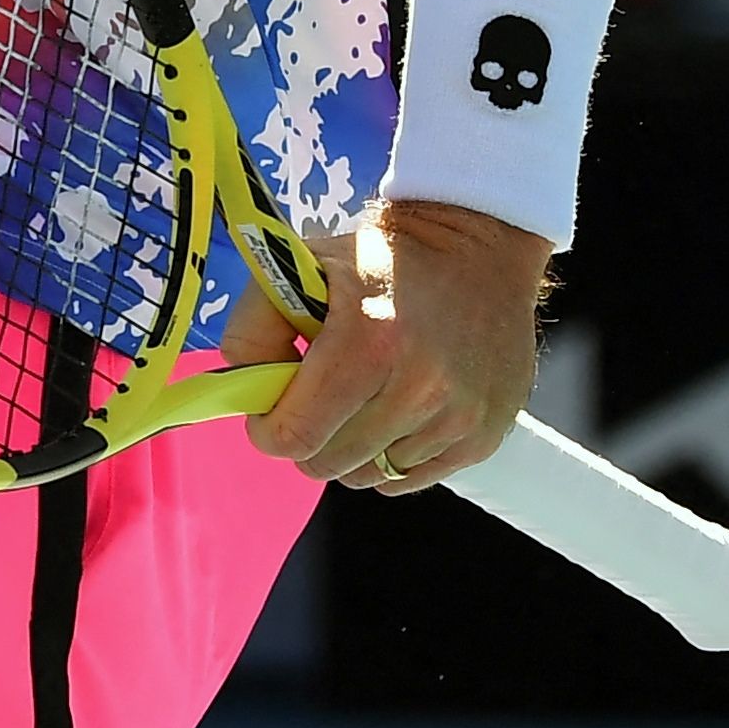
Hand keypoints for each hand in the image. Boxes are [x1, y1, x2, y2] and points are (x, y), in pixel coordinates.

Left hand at [224, 198, 547, 493]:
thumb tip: (245, 389)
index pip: (297, 435)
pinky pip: (409, 479)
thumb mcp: (303, 266)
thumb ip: (255, 325)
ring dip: (350, 447)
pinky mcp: (482, 436)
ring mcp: (457, 418)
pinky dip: (389, 457)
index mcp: (369, 342)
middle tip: (312, 401)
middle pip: (330, 463)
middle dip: (307, 437)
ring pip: (369, 475)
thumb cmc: (381, 258)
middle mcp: (419, 389)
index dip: (268, 431)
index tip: (266, 413)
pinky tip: (391, 413)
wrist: (478, 248)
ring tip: (358, 399)